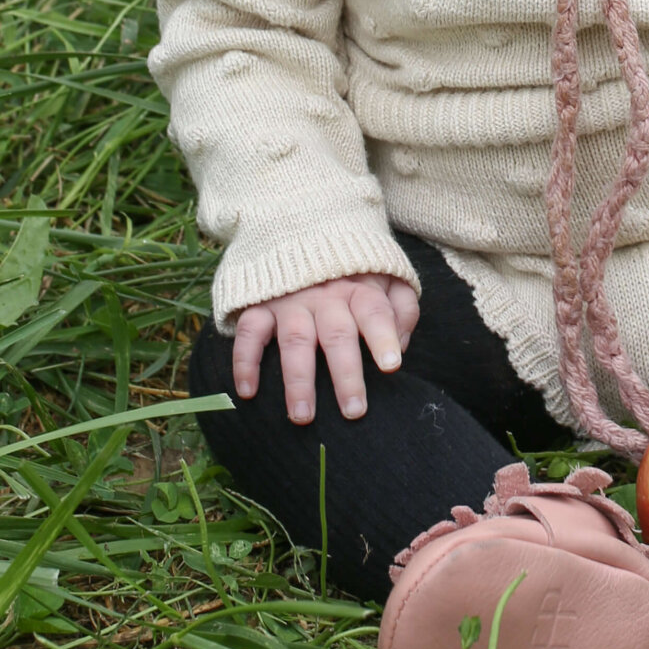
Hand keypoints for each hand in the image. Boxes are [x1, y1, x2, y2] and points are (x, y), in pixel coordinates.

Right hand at [231, 274, 420, 424]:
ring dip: (298, 380)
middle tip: (354, 411)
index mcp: (359, 289)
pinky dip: (245, 360)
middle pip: (337, 334)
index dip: (383, 336)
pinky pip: (249, 332)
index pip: (374, 311)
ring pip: (295, 341)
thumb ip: (403, 307)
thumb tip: (402, 344)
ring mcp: (291, 301)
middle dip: (346, 374)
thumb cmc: (354, 271)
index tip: (391, 366)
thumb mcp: (387, 277)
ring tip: (303, 416)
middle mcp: (325, 296)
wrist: (303, 232)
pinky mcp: (260, 305)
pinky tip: (248, 392)